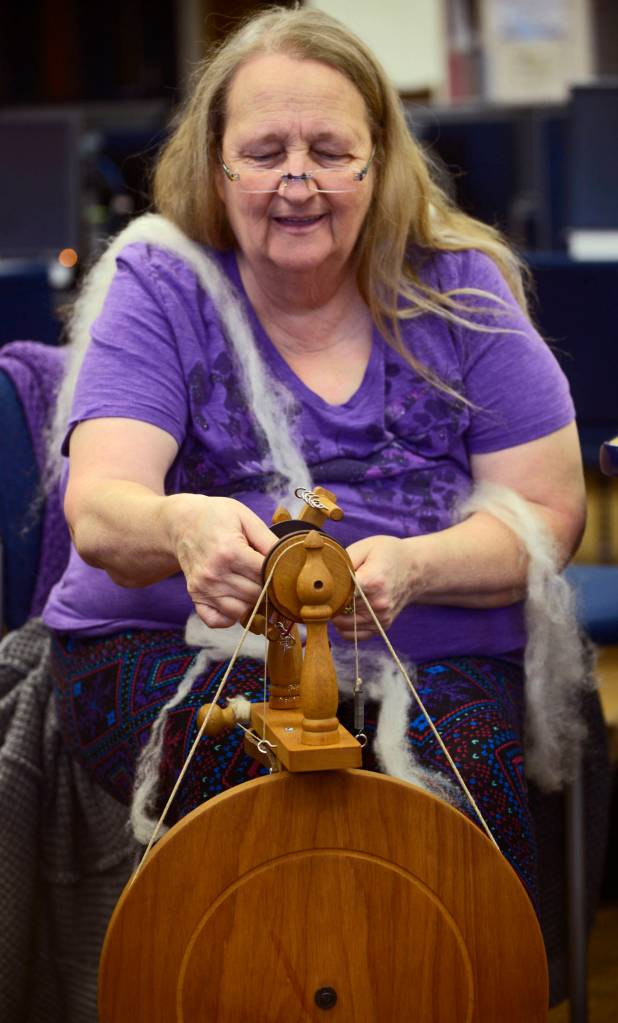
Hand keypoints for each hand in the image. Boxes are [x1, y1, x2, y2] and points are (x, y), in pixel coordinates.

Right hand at [171, 495, 274, 628]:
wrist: (181, 522)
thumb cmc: (216, 516)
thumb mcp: (245, 518)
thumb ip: (268, 540)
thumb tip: (289, 560)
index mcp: (230, 551)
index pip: (265, 575)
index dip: (277, 572)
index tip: (281, 567)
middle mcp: (214, 573)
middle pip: (256, 595)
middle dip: (267, 587)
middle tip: (267, 575)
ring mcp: (203, 587)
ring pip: (241, 611)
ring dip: (251, 602)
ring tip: (250, 583)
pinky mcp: (195, 596)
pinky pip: (217, 621)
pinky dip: (229, 617)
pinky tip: (235, 600)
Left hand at [332, 535, 417, 640]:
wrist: (415, 568)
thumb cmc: (387, 554)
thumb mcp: (365, 547)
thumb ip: (343, 561)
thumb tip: (323, 576)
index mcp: (374, 581)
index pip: (341, 594)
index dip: (326, 591)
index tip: (319, 586)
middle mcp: (379, 603)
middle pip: (339, 610)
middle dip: (328, 602)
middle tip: (326, 590)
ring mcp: (381, 617)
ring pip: (342, 626)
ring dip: (335, 615)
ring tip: (338, 599)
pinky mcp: (382, 627)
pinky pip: (353, 635)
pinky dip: (344, 626)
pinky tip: (345, 611)